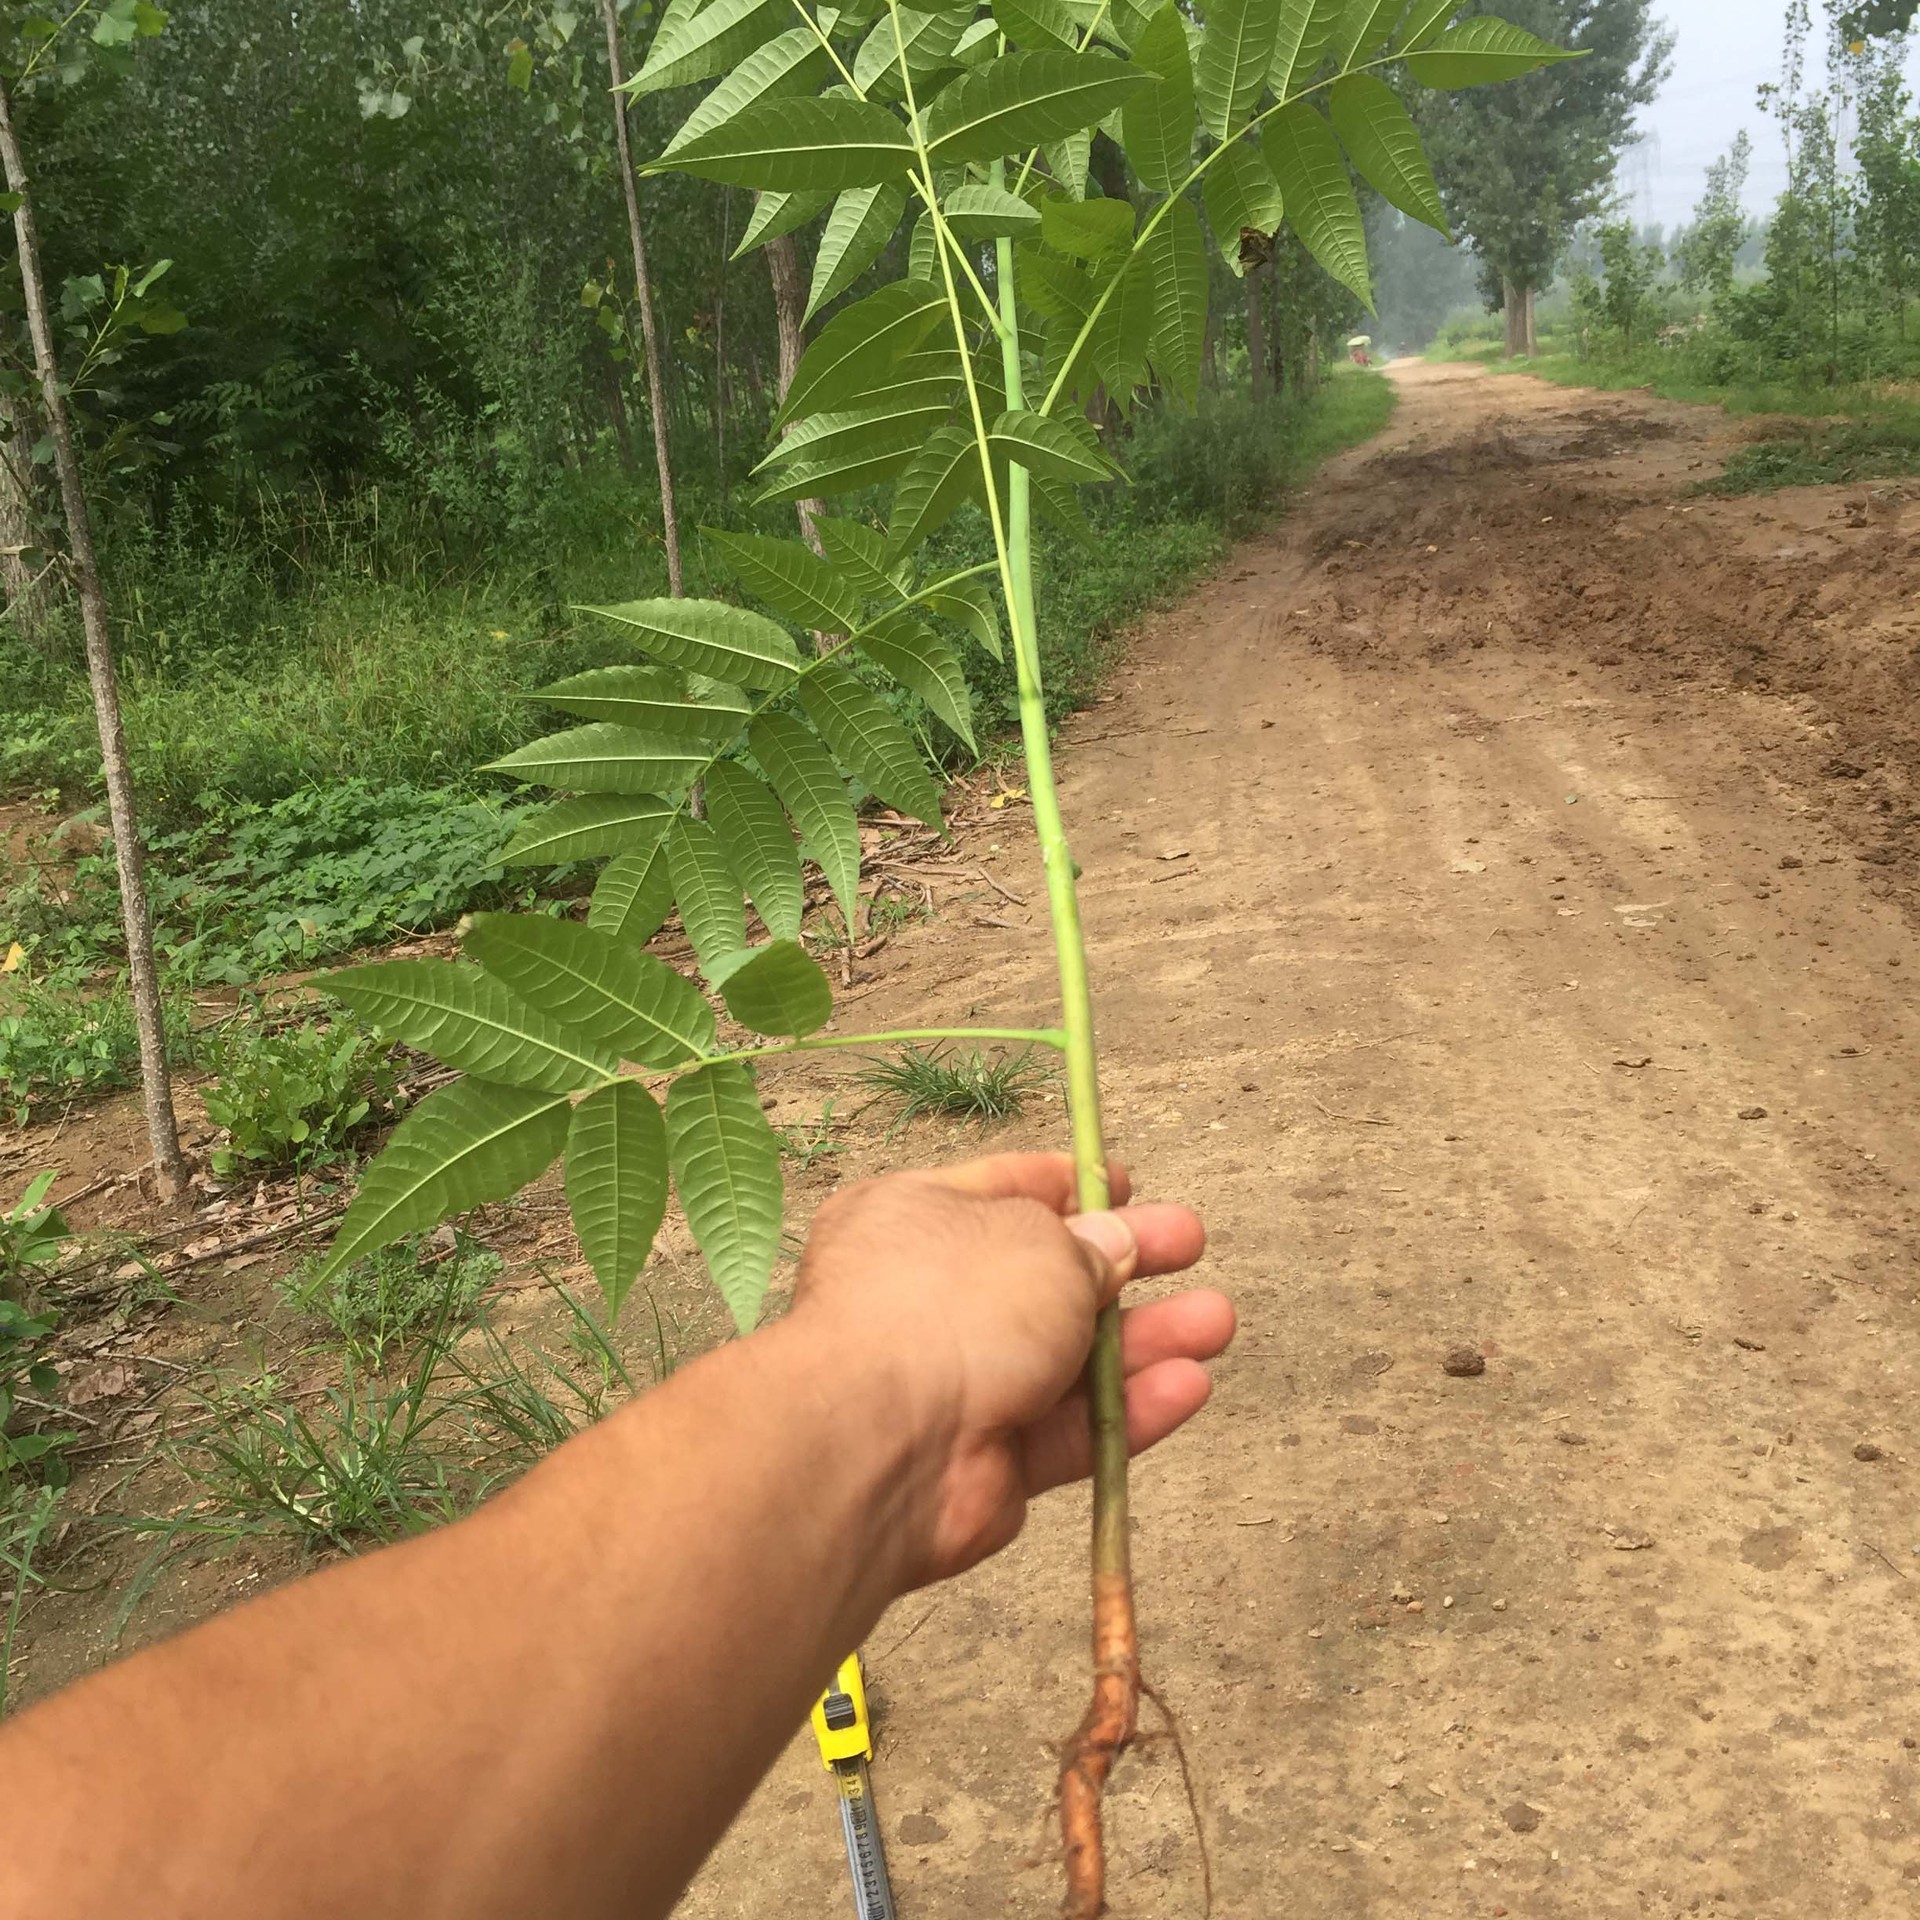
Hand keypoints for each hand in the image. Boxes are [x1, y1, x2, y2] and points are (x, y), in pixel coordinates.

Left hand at [789, 1153, 1231, 1589]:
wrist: (882, 1443)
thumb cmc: (949, 1304)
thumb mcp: (1037, 1243)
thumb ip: (1087, 1246)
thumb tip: (1115, 1246)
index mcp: (916, 1217)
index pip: (1004, 1190)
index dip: (1071, 1186)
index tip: (1131, 1184)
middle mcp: (931, 1295)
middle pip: (1047, 1275)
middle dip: (1129, 1262)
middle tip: (1193, 1246)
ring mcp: (959, 1380)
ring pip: (1069, 1357)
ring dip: (1145, 1340)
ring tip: (1217, 1322)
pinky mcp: (987, 1460)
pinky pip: (1069, 1430)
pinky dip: (1127, 1411)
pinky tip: (1189, 1387)